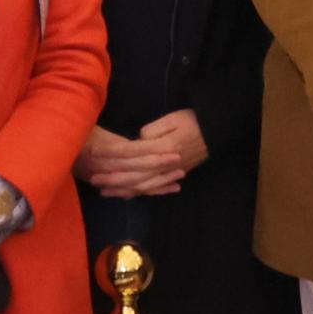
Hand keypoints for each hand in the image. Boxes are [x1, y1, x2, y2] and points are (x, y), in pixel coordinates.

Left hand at [82, 110, 206, 196]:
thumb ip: (153, 131)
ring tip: (107, 192)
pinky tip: (129, 194)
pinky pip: (155, 187)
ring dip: (124, 189)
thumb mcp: (172, 119)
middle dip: (114, 181)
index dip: (114, 163)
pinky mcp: (174, 174)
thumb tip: (137, 142)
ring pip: (143, 186)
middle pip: (135, 177)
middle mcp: (165, 166)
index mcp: (161, 150)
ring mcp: (170, 173)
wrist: (218, 130)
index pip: (133, 159)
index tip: (96, 163)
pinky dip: (141, 192)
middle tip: (95, 182)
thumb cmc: (194, 121)